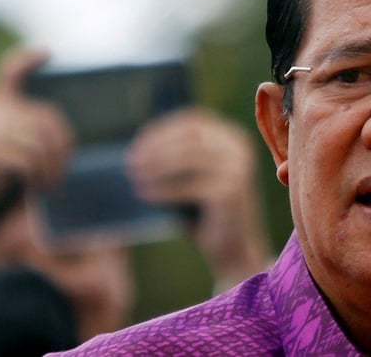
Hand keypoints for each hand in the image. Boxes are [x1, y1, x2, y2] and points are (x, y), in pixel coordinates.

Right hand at [0, 46, 74, 270]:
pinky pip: (31, 160)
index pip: (9, 72)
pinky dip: (40, 177)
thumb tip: (63, 138)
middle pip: (48, 117)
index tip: (45, 52)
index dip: (26, 59)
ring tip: (51, 185)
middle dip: (63, 147)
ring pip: (44, 142)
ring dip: (54, 167)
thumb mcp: (1, 147)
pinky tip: (36, 189)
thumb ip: (22, 134)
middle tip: (61, 173)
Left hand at [126, 108, 270, 291]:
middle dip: (157, 147)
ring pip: (189, 157)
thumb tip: (137, 149)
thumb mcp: (193, 178)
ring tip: (135, 176)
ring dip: (157, 165)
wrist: (236, 250)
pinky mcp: (232, 191)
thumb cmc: (206, 213)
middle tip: (131, 162)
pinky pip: (191, 185)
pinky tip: (146, 195)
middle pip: (190, 136)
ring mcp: (239, 168)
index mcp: (231, 138)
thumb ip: (177, 158)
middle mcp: (239, 148)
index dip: (162, 130)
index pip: (193, 121)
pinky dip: (165, 189)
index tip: (137, 145)